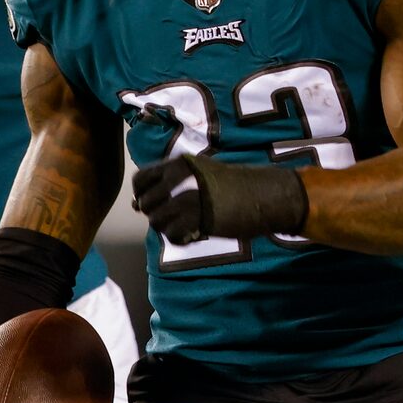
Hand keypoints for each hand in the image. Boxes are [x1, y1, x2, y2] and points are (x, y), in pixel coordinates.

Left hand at [132, 152, 306, 246]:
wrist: (265, 194)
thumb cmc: (234, 185)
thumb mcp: (201, 175)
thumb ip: (170, 185)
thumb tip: (136, 205)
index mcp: (179, 163)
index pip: (140, 179)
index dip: (141, 195)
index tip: (151, 203)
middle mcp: (180, 178)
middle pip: (147, 202)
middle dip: (155, 214)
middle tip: (173, 218)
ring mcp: (189, 198)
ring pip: (157, 220)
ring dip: (167, 228)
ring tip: (186, 226)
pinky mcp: (199, 219)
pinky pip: (173, 234)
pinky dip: (180, 238)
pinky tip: (194, 233)